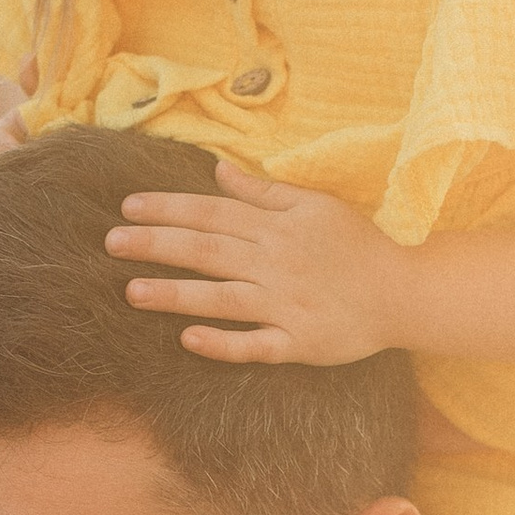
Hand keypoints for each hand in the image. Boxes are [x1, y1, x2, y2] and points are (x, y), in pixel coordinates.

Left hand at [106, 155, 410, 363]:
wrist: (404, 292)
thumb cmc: (358, 245)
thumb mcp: (315, 204)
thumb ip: (265, 191)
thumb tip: (218, 170)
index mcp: (277, 227)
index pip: (212, 213)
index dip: (168, 208)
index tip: (127, 207)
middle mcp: (274, 264)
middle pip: (206, 251)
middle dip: (156, 246)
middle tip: (110, 243)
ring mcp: (284, 305)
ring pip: (221, 298)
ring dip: (175, 295)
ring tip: (131, 292)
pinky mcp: (297, 343)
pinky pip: (255, 344)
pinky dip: (223, 343)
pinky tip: (188, 339)